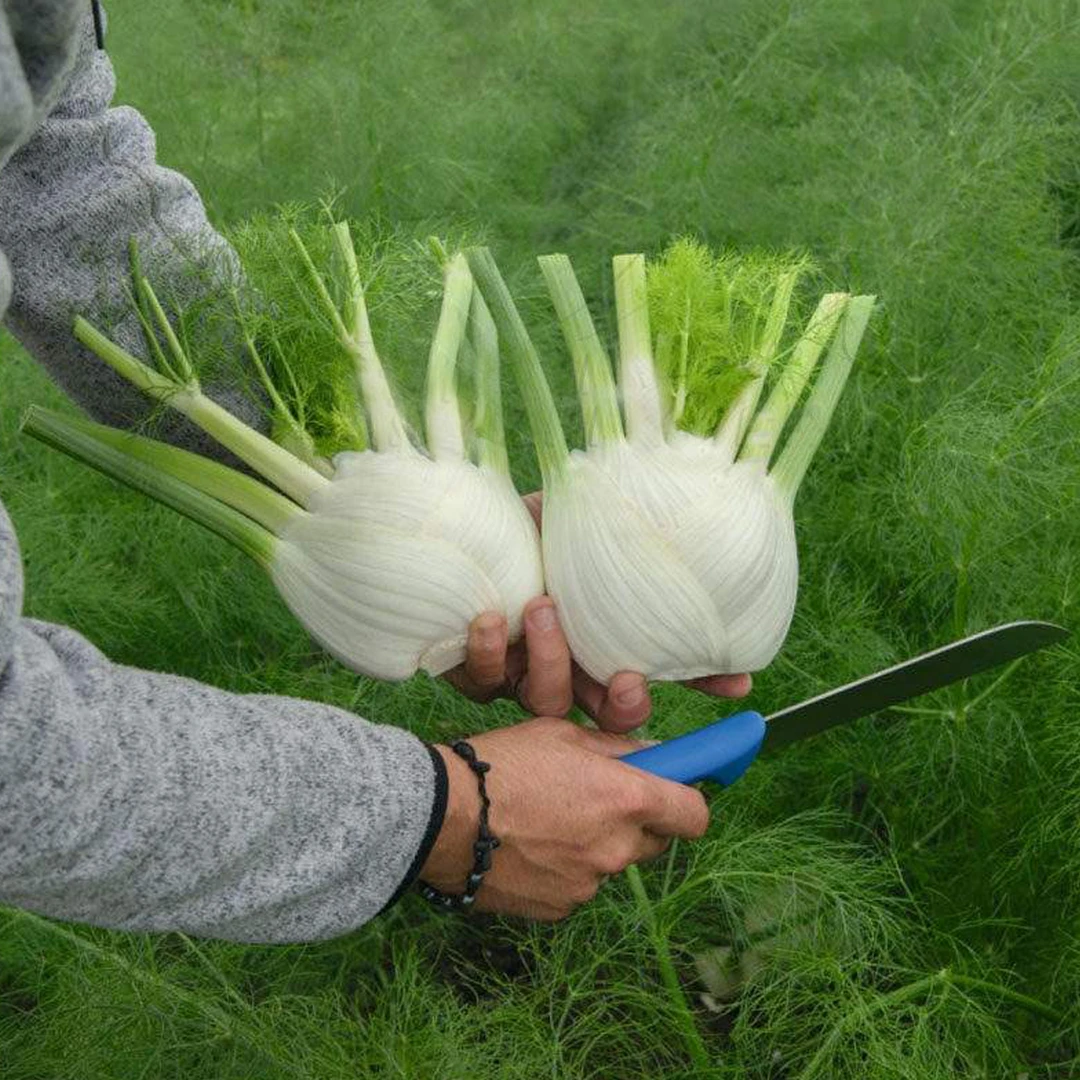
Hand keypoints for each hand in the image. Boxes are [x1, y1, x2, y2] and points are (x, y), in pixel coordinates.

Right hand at [418, 717, 709, 919]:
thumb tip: (653, 752)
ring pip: (611, 863)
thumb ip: (616, 748)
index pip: (694, 814)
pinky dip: (564, 870)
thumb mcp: (561, 733)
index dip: (689, 800)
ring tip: (547, 821)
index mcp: (626, 799)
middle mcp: (617, 848)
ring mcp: (589, 885)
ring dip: (596, 845)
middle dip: (637, 821)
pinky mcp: (559, 909)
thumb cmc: (500, 764)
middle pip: (655, 842)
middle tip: (597, 799)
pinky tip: (529, 847)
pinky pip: (578, 886)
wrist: (440, 817)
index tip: (676, 790)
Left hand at [444, 493, 751, 731]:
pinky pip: (481, 676)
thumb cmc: (551, 535)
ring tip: (542, 608)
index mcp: (595, 654)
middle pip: (599, 718)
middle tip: (627, 678)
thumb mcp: (607, 547)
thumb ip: (659, 581)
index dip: (648, 704)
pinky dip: (487, 650)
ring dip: (549, 661)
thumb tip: (734, 613)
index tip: (667, 681)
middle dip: (619, 706)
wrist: (482, 522)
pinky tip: (490, 617)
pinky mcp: (474, 665)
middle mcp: (563, 673)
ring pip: (544, 699)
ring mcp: (519, 674)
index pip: (630, 702)